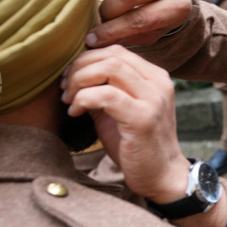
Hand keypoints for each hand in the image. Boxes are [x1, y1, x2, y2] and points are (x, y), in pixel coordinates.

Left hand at [61, 46, 226, 226]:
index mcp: (154, 77)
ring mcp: (153, 99)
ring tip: (69, 99)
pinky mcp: (143, 118)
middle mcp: (158, 83)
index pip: (117, 51)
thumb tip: (74, 75)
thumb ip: (104, 90)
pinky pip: (107, 95)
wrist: (162, 176)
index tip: (69, 77)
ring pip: (109, 68)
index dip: (87, 58)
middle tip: (64, 88)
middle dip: (79, 67)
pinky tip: (76, 112)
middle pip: (111, 55)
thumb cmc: (138, 145)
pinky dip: (84, 99)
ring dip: (80, 80)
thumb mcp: (119, 111)